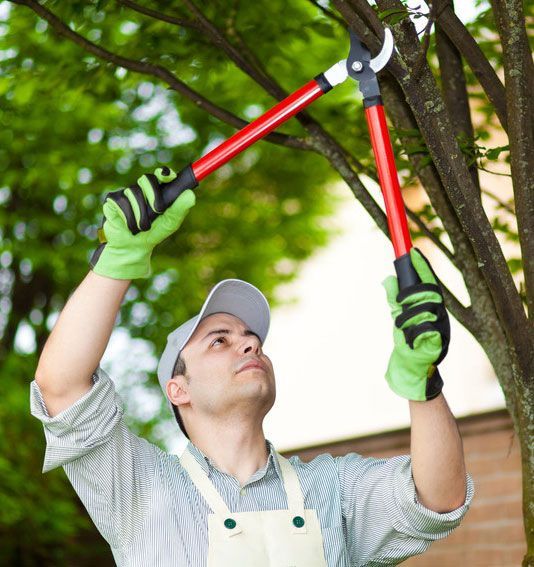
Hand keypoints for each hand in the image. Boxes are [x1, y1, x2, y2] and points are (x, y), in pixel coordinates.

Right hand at [90, 167, 195, 278]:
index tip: (168, 177)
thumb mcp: (170, 223)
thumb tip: (191, 195)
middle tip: (159, 210)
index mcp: (157, 191)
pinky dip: (129, 217)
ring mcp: (126, 193)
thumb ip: (180, 209)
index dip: (164, 173)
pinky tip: (130, 226)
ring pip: (134, 192)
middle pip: (147, 179)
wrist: (133, 247)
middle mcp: (141, 188)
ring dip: (141, 213)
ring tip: (143, 227)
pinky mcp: (112, 200)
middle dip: (154, 195)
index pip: (161, 174)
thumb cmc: (154, 232)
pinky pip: (121, 202)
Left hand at [382, 248, 449, 400]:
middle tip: (398, 302)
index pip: (429, 281)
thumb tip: (387, 279)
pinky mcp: (440, 342)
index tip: (411, 251)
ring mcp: (442, 327)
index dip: (421, 266)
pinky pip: (426, 329)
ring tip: (400, 328)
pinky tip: (409, 341)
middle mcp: (440, 314)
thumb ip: (395, 300)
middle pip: (430, 293)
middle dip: (411, 295)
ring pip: (425, 310)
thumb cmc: (407, 341)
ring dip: (407, 318)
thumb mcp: (398, 317)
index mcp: (431, 306)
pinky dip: (412, 334)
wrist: (411, 369)